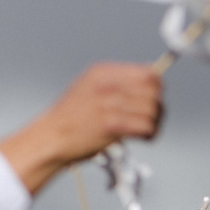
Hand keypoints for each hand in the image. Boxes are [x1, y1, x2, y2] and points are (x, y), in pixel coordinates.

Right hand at [0, 63, 164, 193]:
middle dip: (158, 107)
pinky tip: (143, 137)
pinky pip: (146, 127)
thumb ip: (117, 82)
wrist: (51, 137)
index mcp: (102, 72)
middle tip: (152, 118)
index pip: (148, 73)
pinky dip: (150, 134)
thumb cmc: (72, 117)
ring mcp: (108, 104)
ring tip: (146, 130)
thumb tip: (152, 81)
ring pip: (153, 110)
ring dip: (155, 123)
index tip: (152, 99)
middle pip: (153, 92)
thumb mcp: (90, 87)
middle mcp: (106, 85)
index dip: (156, 88)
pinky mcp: (111, 125)